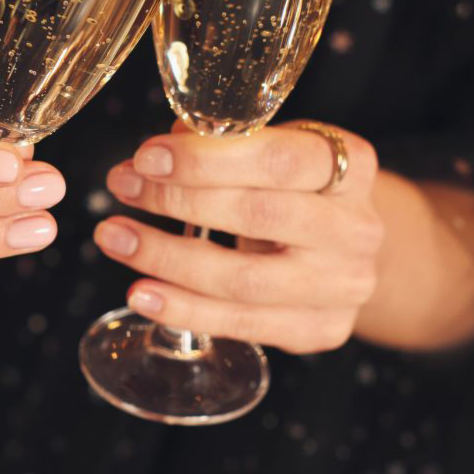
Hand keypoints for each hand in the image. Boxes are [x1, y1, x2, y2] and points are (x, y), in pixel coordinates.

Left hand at [99, 121, 384, 353]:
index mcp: (354, 167)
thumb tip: (164, 146)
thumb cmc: (300, 193)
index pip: (281, 159)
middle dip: (179, 200)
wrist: (349, 254)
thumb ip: (227, 144)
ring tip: (115, 239)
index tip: (148, 156)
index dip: (208, 159)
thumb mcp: (278, 154)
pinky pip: (243, 324)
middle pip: (260, 216)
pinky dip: (185, 310)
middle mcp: (357, 229)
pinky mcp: (322, 330)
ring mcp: (344, 286)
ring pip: (245, 280)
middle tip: (123, 186)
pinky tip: (143, 294)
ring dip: (169, 259)